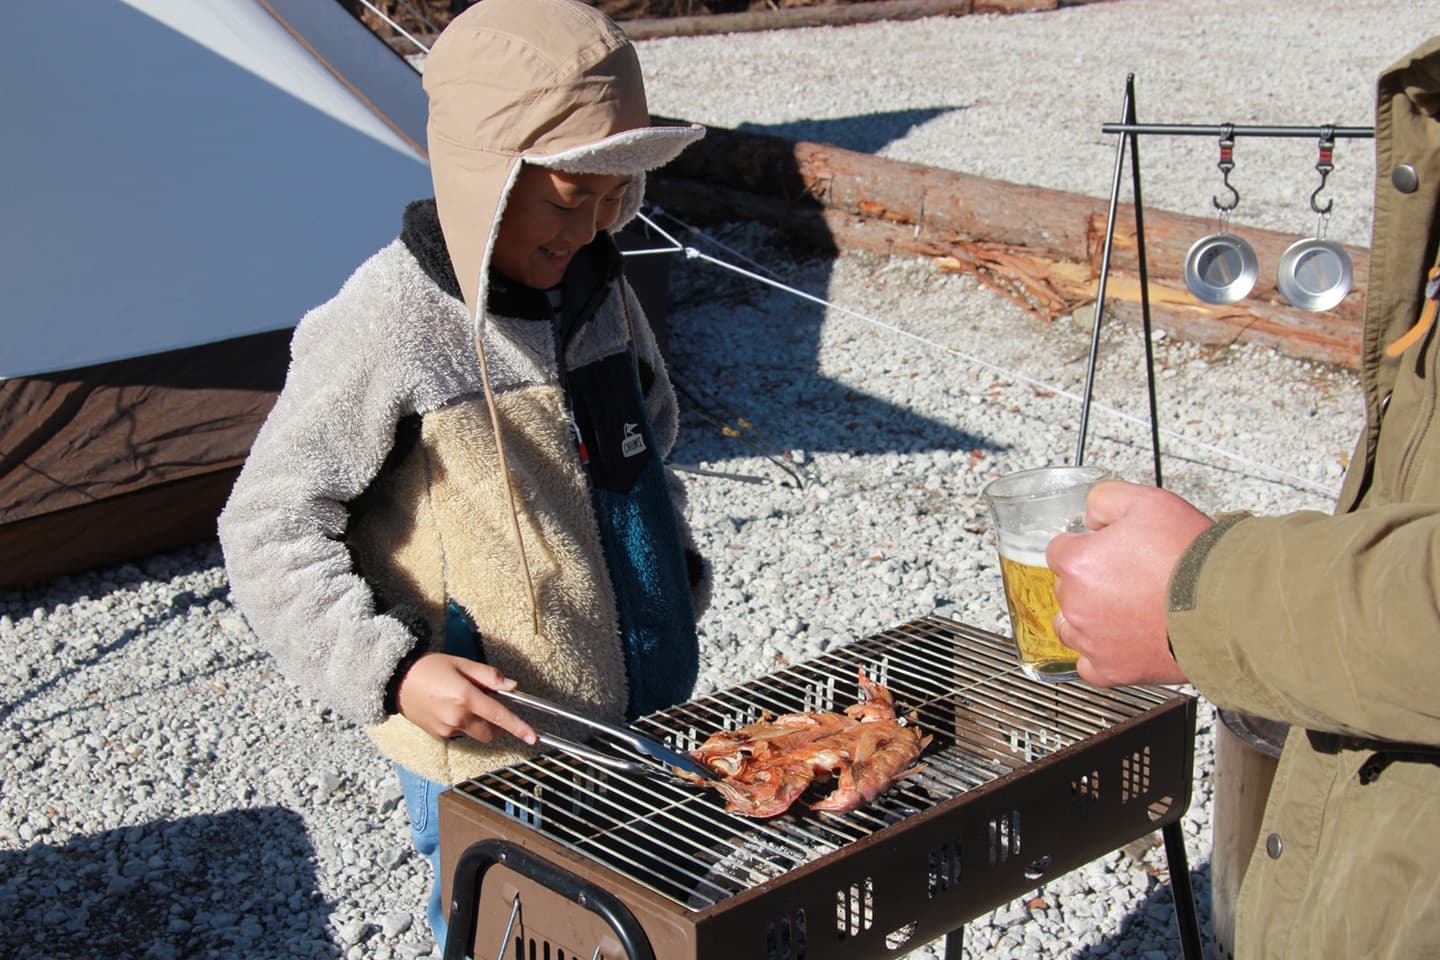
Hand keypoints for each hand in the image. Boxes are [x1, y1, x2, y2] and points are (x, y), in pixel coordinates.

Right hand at [395, 654, 537, 745]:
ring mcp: (447, 729)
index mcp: (466, 697)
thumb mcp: (462, 664)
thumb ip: (489, 676)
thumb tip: (511, 686)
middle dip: (496, 724)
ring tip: (463, 702)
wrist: (397, 679)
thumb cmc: (430, 667)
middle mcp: (457, 717)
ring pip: (475, 734)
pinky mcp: (438, 734)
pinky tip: (450, 708)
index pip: (499, 716)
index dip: (518, 727)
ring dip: (478, 723)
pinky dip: (463, 725)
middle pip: (490, 732)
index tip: (532, 737)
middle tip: (486, 703)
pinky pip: (460, 734)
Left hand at [1046, 480, 1214, 686]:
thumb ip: (1105, 499)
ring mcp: (1092, 639)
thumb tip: (1090, 515)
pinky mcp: (1112, 669)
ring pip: (1071, 626)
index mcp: (1077, 563)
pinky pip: (1089, 665)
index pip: (1061, 550)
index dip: (1087, 547)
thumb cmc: (1190, 558)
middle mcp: (1076, 603)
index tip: (1108, 551)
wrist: (1226, 604)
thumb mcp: (1146, 502)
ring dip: (1090, 617)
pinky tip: (1120, 640)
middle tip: (1129, 577)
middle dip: (1090, 581)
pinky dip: (1101, 654)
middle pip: (1067, 587)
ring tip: (1124, 608)